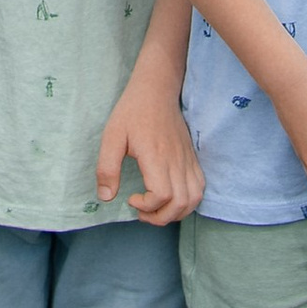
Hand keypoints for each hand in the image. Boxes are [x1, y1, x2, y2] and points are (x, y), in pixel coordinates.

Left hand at [98, 77, 203, 225]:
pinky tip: (171, 197)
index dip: (146, 206)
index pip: (162, 195)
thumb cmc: (132, 112)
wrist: (156, 90)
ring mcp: (187, 160)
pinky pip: (200, 187)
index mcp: (156, 157)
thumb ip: (107, 168)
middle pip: (180, 204)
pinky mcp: (192, 157)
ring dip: (176, 212)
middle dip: (160, 217)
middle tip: (142, 211)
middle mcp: (176, 162)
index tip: (131, 198)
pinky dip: (188, 201)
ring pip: (194, 199)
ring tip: (157, 208)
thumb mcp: (111, 137)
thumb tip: (106, 197)